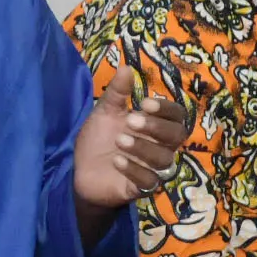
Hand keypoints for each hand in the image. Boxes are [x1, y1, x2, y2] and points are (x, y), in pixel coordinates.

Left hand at [72, 69, 190, 208]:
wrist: (79, 170)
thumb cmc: (98, 139)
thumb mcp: (105, 112)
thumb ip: (117, 93)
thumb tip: (126, 68)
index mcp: (154, 125)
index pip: (177, 116)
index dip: (166, 109)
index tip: (145, 103)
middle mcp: (159, 146)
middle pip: (177, 136)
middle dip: (157, 127)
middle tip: (131, 121)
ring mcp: (151, 168)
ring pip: (164, 159)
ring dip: (143, 147)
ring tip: (119, 140)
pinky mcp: (140, 188)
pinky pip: (149, 181)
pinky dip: (134, 170)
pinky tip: (117, 161)